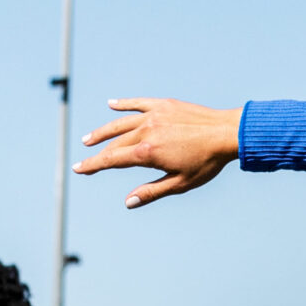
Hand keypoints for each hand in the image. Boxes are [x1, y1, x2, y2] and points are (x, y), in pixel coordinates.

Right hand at [74, 99, 241, 207]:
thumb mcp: (179, 183)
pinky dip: (124, 104)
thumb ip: (151, 192)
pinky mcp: (164, 104)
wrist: (227, 134)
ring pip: (121, 122)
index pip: (112, 160)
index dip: (93, 165)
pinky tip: (111, 104)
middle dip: (97, 153)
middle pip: (115, 143)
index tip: (78, 169)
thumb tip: (128, 202)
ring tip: (89, 138)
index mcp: (148, 152)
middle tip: (84, 159)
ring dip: (104, 131)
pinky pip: (138, 103)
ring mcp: (154, 115)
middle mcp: (146, 131)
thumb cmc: (206, 162)